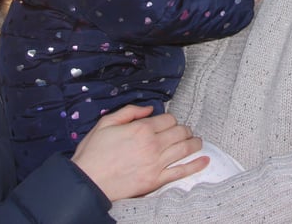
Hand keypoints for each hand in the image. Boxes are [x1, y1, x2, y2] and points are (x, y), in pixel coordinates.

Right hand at [70, 105, 206, 200]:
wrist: (87, 182)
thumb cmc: (93, 152)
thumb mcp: (106, 123)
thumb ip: (129, 112)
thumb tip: (149, 108)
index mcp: (141, 128)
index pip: (168, 119)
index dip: (170, 120)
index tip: (168, 123)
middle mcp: (153, 144)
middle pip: (180, 132)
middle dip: (184, 130)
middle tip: (184, 131)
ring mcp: (156, 163)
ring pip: (184, 149)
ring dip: (194, 143)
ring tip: (197, 141)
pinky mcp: (156, 180)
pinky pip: (181, 171)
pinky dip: (196, 165)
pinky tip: (205, 160)